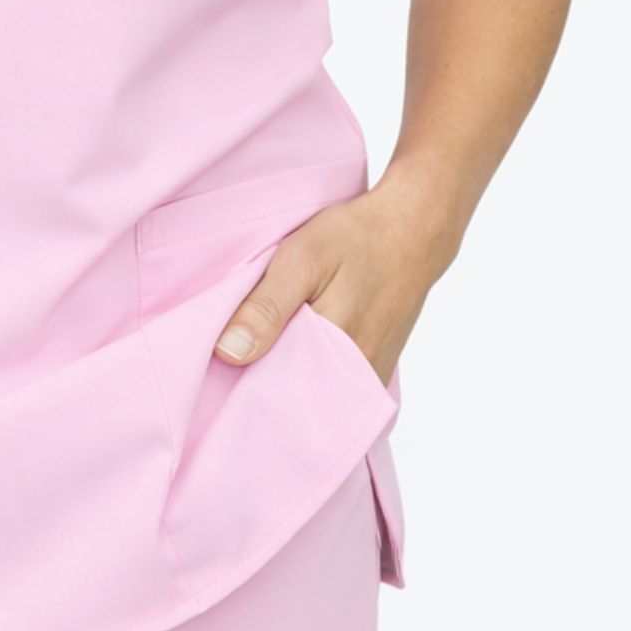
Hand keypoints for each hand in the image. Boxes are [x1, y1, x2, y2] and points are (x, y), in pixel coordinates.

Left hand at [211, 184, 438, 385]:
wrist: (413, 229)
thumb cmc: (357, 239)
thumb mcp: (302, 258)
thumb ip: (267, 307)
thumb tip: (228, 354)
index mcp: (335, 356)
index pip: (275, 397)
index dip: (242, 385)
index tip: (217, 371)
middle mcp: (357, 380)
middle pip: (294, 400)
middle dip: (262, 384)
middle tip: (235, 355)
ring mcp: (369, 379)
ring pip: (314, 394)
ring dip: (286, 375)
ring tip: (265, 347)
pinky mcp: (374, 371)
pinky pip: (333, 384)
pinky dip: (310, 369)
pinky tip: (296, 343)